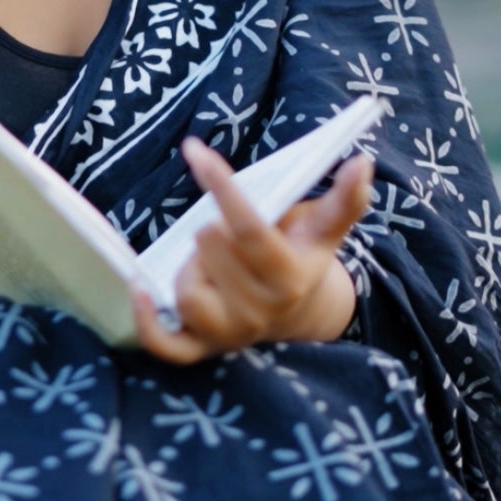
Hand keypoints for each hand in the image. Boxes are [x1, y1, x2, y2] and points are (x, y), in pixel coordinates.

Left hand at [132, 137, 373, 363]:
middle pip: (212, 255)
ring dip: (186, 266)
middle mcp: (260, 309)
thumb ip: (344, 200)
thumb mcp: (324, 229)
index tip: (195, 151)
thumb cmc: (302, 255)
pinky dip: (148, 321)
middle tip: (214, 224)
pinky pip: (166, 345)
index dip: (221, 186)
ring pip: (189, 296)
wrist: (300, 315)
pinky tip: (139, 287)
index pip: (250, 228)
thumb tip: (361, 163)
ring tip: (199, 256)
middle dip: (207, 229)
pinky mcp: (202, 349)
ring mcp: (230, 332)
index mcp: (289, 275)